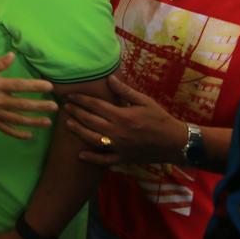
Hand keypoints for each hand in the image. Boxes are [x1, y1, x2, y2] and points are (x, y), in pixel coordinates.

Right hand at [0, 52, 56, 139]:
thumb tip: (13, 55)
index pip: (19, 86)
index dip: (35, 86)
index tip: (49, 86)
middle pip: (22, 104)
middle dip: (39, 106)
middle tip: (55, 106)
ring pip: (17, 119)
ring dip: (33, 121)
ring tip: (48, 122)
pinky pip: (6, 129)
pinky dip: (18, 134)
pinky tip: (30, 135)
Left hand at [64, 74, 186, 165]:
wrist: (175, 142)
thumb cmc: (160, 118)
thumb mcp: (144, 101)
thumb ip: (125, 91)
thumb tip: (109, 78)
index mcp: (122, 116)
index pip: (95, 105)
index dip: (80, 99)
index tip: (69, 95)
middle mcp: (117, 132)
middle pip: (89, 121)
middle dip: (75, 113)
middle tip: (64, 106)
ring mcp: (119, 147)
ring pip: (92, 139)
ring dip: (78, 131)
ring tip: (68, 124)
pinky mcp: (123, 158)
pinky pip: (104, 160)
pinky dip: (92, 158)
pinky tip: (80, 155)